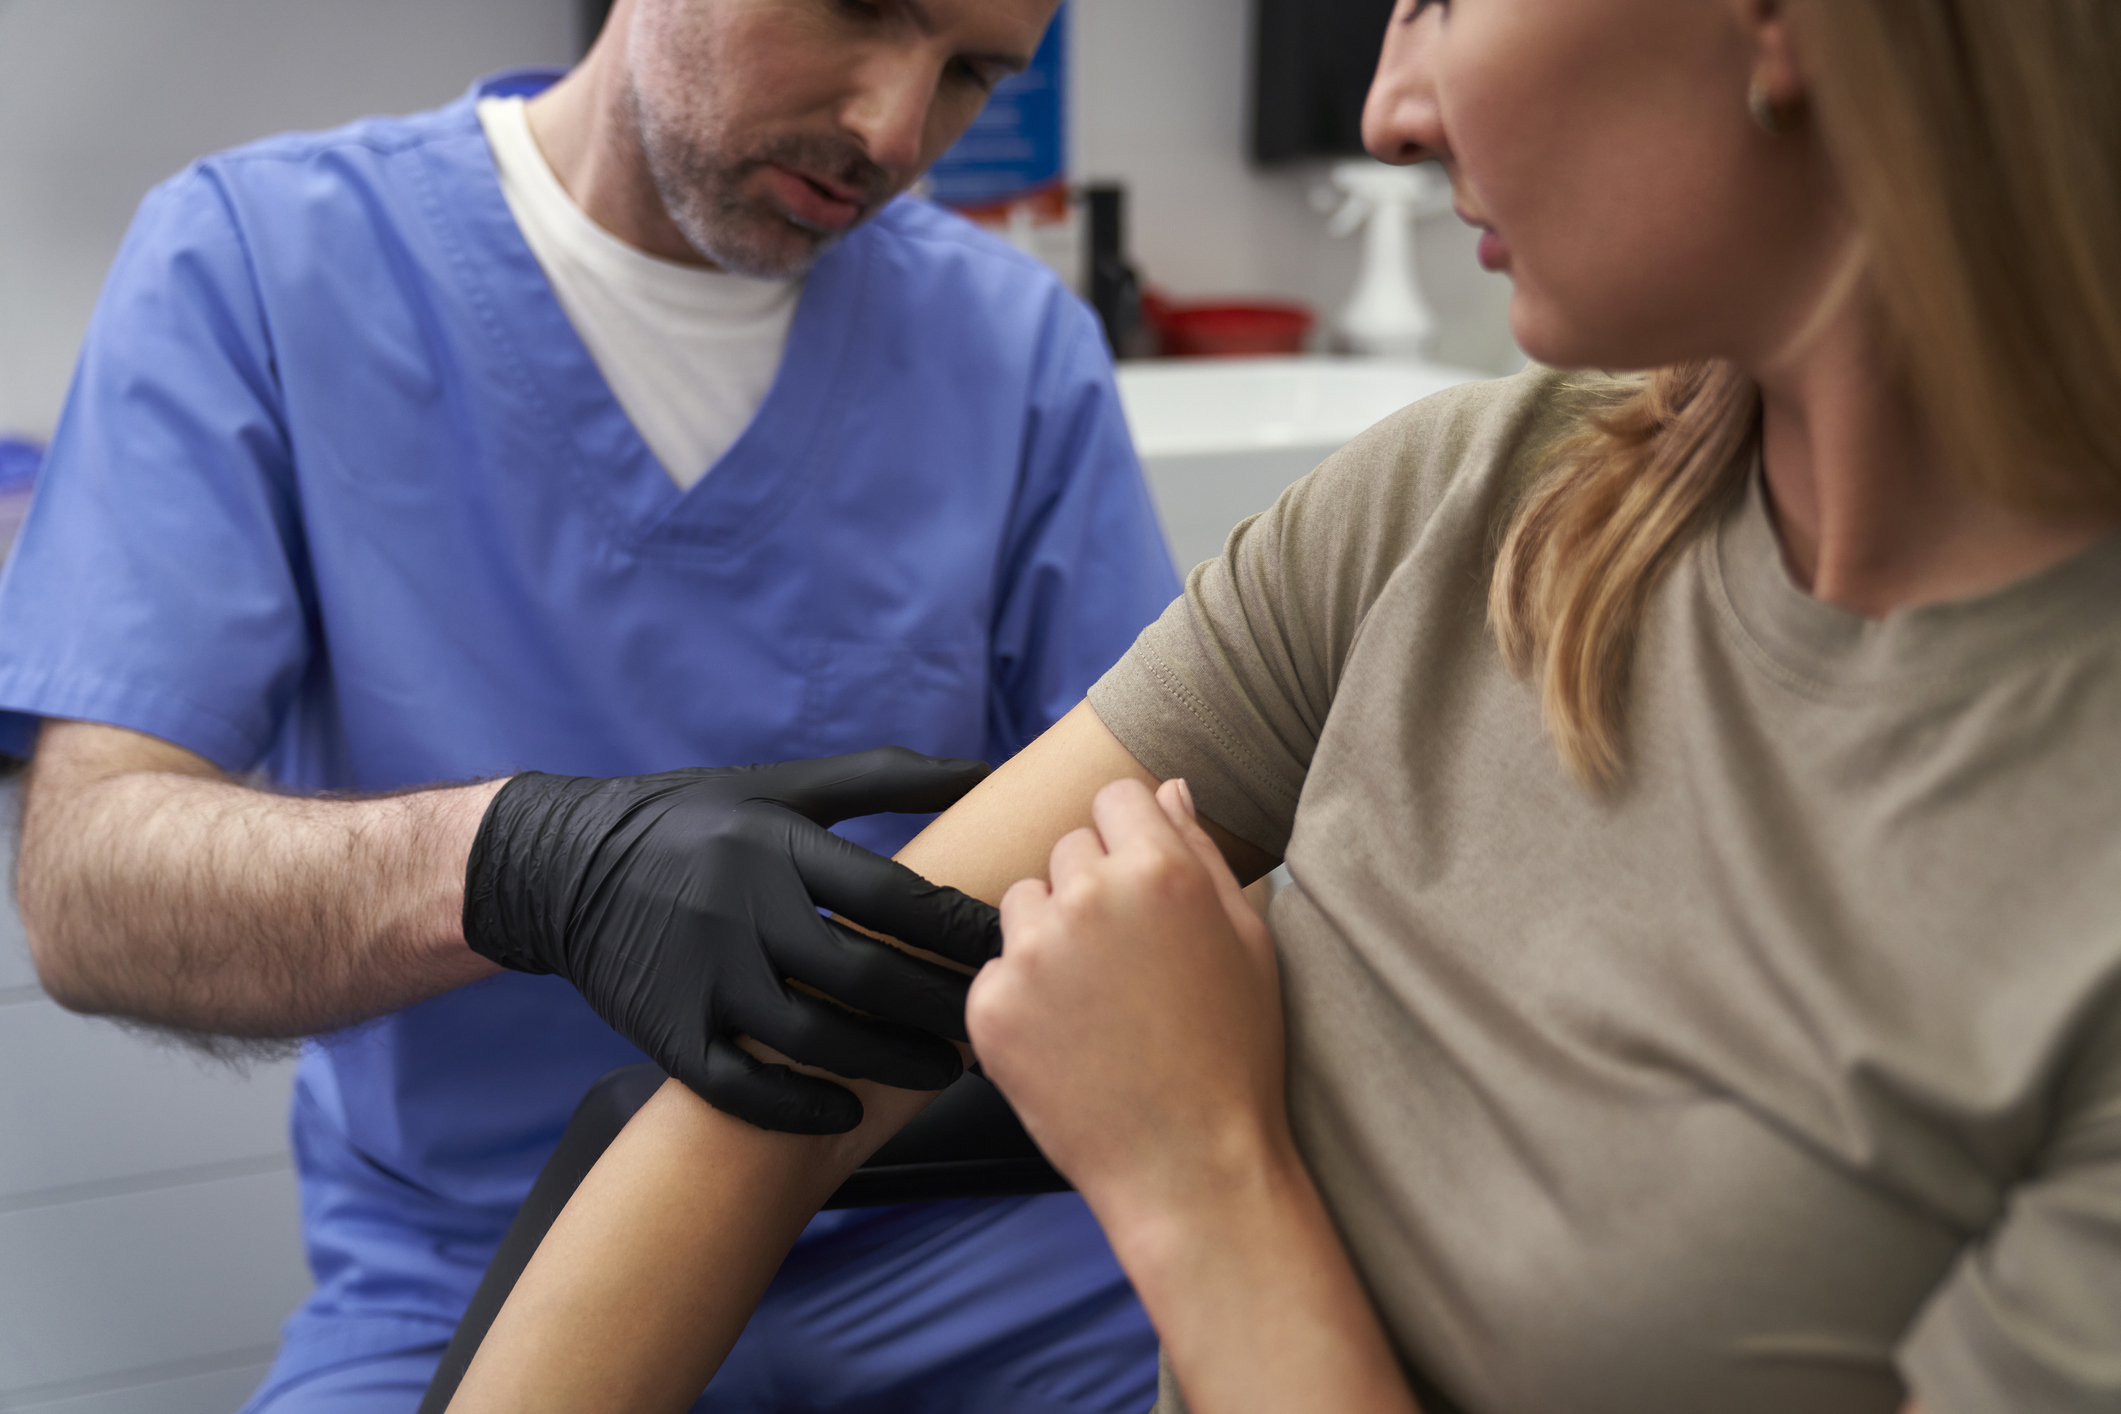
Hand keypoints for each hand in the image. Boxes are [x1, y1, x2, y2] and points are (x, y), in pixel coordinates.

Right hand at [463, 748, 1000, 1133]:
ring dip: (888, 1063)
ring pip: (812, 1037)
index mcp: (774, 845)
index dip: (958, 929)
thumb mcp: (780, 785)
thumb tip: (982, 771)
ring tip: (943, 1071)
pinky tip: (849, 1112)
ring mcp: (700, 976)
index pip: (890, 894)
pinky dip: (799, 1108)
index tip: (1007, 949)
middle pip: (862, 973)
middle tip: (989, 1022)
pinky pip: (741, 1088)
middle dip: (938, 1006)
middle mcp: (738, 909)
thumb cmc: (692, 822)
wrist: (561, 866)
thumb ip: (881, 778)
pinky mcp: (666, 1031)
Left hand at [970, 777, 1289, 1228]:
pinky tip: (1070, 1041)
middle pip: (1068, 850)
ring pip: (1025, 903)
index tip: (1147, 895)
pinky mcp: (990, 1007)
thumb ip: (1200, 850)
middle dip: (1093, 891)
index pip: (1116, 798)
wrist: (1192, 1168)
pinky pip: (997, 970)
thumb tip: (1166, 787)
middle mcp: (1089, 897)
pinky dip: (1024, 999)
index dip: (1133, 842)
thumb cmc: (1237, 1053)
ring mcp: (1031, 953)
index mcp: (1160, 869)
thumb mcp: (1247, 939)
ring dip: (1051, 936)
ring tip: (1100, 1004)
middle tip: (1131, 966)